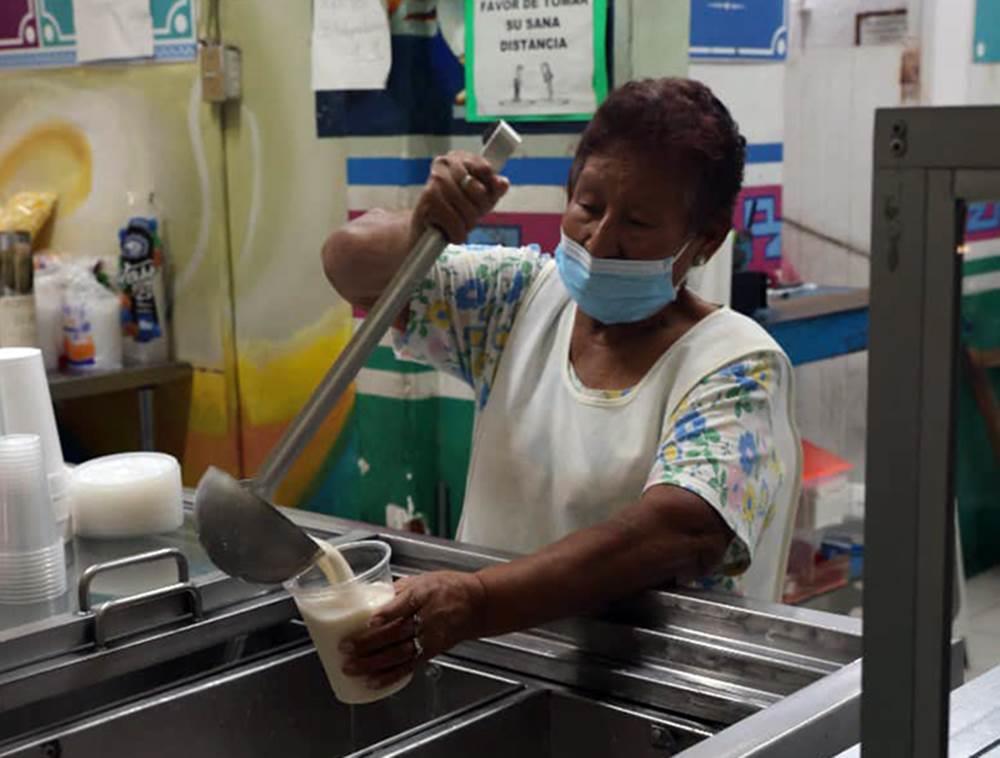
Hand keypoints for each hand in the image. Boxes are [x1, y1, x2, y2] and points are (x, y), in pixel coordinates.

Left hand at [340, 571, 486, 690]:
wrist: (476, 604)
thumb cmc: (448, 588)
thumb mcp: (423, 579)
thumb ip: (397, 590)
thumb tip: (369, 596)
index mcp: (424, 594)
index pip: (404, 603)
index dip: (387, 613)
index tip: (370, 619)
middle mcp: (427, 618)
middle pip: (396, 633)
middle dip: (369, 643)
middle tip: (346, 647)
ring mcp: (429, 638)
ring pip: (398, 653)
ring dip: (373, 663)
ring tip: (351, 667)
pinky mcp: (430, 652)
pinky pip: (408, 667)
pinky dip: (389, 676)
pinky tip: (372, 681)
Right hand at [412, 151, 509, 243]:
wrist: (424, 230)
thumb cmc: (454, 210)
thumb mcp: (479, 198)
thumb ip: (493, 189)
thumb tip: (502, 184)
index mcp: (459, 158)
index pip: (486, 170)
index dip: (490, 190)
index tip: (484, 199)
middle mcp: (444, 164)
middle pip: (479, 191)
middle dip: (478, 210)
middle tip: (468, 216)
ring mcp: (435, 181)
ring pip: (468, 210)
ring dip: (467, 225)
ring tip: (458, 225)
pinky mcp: (428, 200)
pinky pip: (456, 223)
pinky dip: (457, 234)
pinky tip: (450, 232)